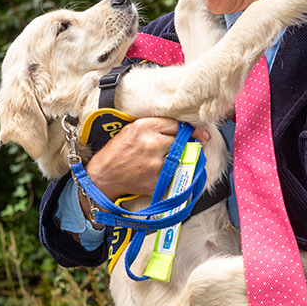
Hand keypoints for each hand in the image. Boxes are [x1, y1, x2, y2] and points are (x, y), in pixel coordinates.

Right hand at [79, 118, 209, 216]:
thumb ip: (155, 126)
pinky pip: (175, 175)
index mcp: (145, 127)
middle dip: (186, 145)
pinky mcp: (157, 179)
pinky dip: (174, 174)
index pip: (177, 125)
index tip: (203, 134)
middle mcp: (152, 143)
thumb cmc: (118, 151)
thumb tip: (181, 128)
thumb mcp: (132, 130)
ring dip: (180, 160)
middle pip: (181, 141)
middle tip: (189, 148)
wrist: (104, 176)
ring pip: (180, 158)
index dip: (192, 130)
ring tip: (169, 161)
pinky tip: (163, 173)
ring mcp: (156, 163)